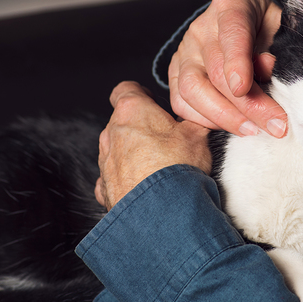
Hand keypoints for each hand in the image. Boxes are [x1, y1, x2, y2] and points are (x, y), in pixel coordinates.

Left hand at [95, 81, 211, 210]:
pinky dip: (126, 180)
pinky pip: (113, 178)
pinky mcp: (105, 188)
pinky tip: (144, 187)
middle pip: (123, 122)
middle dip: (141, 128)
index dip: (140, 93)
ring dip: (133, 154)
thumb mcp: (198, 134)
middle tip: (166, 139)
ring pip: (117, 150)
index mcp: (132, 111)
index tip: (151, 100)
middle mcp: (112, 133)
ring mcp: (105, 162)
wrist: (162, 212)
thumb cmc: (178, 169)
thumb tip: (198, 117)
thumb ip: (192, 120)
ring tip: (159, 168)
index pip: (126, 90)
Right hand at [168, 0, 286, 137]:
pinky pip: (181, 103)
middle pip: (216, 71)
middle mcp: (201, 28)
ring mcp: (184, 52)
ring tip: (253, 131)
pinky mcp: (176, 74)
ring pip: (193, 90)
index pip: (232, 34)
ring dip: (225, 117)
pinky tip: (232, 127)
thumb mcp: (282, 27)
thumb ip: (278, 47)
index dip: (236, 63)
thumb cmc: (267, 28)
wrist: (246, 26)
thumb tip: (266, 70)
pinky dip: (205, 120)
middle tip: (275, 125)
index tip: (244, 89)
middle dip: (247, 104)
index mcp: (231, 6)